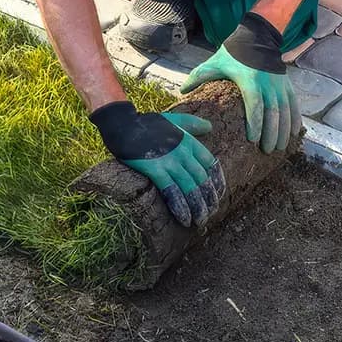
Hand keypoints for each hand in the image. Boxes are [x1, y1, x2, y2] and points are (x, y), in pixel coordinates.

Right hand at [90, 101, 225, 227]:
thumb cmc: (147, 123)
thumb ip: (192, 124)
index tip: (218, 195)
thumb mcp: (174, 119)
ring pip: (190, 188)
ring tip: (199, 221)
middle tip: (210, 214)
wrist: (124, 125)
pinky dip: (180, 207)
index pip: (211, 164)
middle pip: (202, 180)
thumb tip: (209, 127)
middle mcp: (183, 152)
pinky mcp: (155, 169)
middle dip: (208, 199)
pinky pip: (171, 191)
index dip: (216, 182)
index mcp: (189, 141)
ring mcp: (169, 161)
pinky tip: (184, 219)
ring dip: (197, 208)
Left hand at [180, 13, 300, 153]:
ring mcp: (279, 84)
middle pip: (273, 112)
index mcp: (250, 80)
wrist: (256, 37)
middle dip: (272, 133)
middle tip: (267, 150)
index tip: (253, 140)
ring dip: (284, 130)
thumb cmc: (232, 53)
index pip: (255, 105)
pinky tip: (294, 133)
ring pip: (286, 110)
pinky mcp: (287, 84)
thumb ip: (198, 77)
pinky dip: (295, 119)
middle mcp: (268, 83)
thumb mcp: (214, 63)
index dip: (255, 123)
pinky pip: (294, 104)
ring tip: (279, 147)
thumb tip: (181, 92)